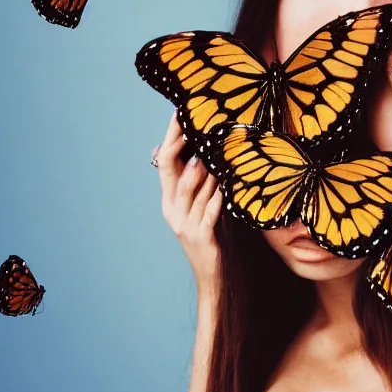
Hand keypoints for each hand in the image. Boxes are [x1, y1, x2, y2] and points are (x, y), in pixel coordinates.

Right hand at [154, 112, 222, 296]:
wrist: (210, 275)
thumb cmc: (209, 239)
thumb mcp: (199, 210)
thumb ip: (198, 187)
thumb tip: (204, 157)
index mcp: (169, 201)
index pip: (165, 163)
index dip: (170, 139)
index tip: (179, 115)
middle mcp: (172, 210)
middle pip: (171, 171)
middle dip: (179, 145)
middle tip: (190, 122)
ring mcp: (184, 224)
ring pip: (191, 190)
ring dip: (201, 167)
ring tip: (212, 147)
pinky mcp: (201, 236)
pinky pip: (209, 211)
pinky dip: (217, 196)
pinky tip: (226, 184)